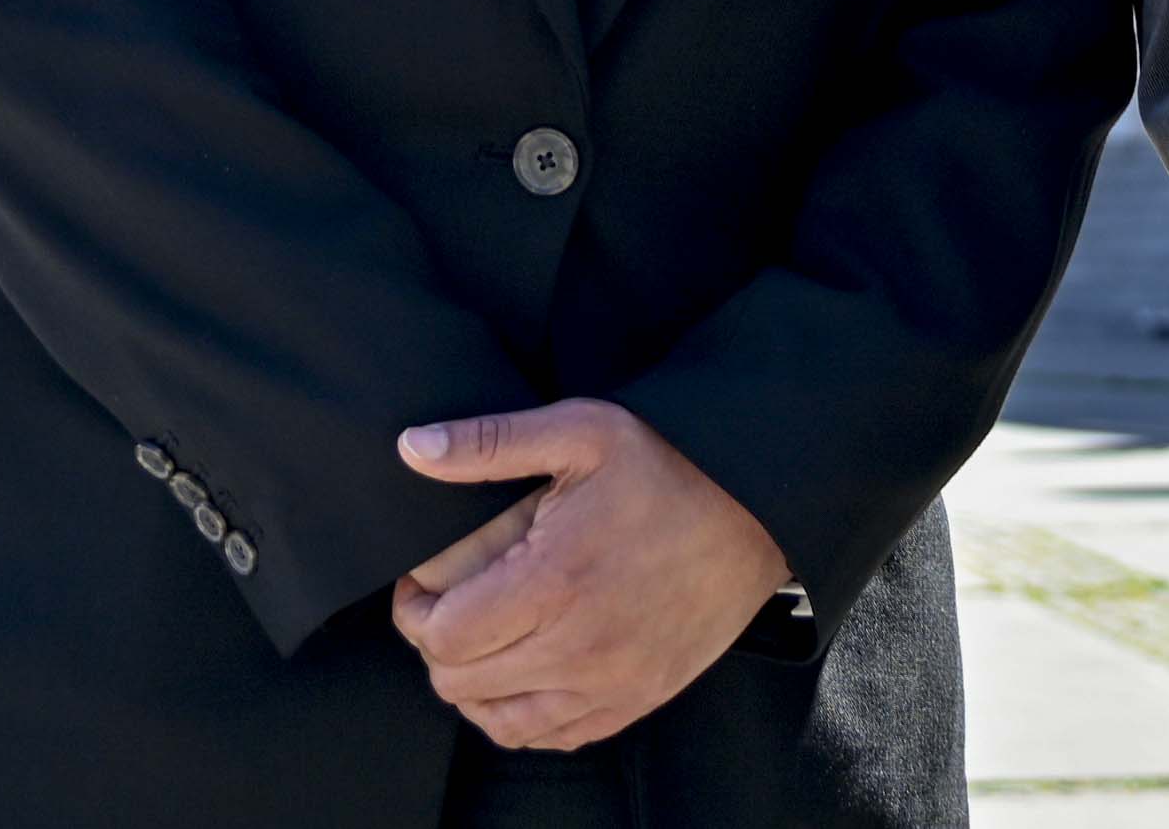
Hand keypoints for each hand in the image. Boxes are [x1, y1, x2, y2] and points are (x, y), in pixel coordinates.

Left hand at [390, 396, 790, 750]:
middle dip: (437, 645)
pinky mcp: (636, 699)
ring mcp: (610, 683)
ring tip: (482, 640)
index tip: (418, 584)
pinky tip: (525, 672)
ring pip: (500, 722)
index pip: (443, 636)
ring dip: (475, 686)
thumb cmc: (667, 467)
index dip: (414, 611)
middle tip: (447, 605)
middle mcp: (578, 647)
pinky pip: (553, 736)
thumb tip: (413, 448)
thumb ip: (489, 442)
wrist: (755, 511)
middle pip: (461, 683)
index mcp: (553, 581)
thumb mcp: (580, 432)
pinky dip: (522, 715)